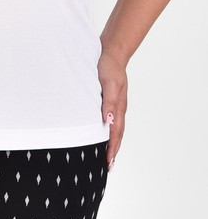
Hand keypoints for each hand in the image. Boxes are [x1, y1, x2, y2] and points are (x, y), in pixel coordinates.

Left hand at [97, 49, 127, 170]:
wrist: (111, 51)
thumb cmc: (109, 66)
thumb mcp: (109, 83)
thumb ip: (109, 101)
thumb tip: (109, 120)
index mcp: (118, 107)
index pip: (115, 133)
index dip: (111, 148)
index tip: (108, 163)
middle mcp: (117, 108)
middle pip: (116, 134)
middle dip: (112, 150)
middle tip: (107, 167)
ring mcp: (114, 104)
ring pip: (113, 128)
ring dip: (109, 142)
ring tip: (104, 156)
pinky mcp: (107, 99)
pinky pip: (108, 119)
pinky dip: (105, 130)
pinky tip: (99, 132)